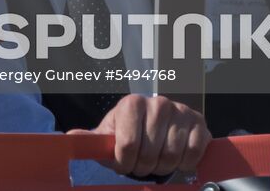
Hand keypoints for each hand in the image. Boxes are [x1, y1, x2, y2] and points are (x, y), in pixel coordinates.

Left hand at [71, 94, 209, 176]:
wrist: (155, 130)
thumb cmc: (128, 135)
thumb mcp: (108, 137)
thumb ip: (90, 139)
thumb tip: (69, 138)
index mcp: (131, 104)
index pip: (128, 145)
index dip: (125, 162)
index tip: (124, 163)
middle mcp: (157, 102)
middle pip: (150, 153)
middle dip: (143, 166)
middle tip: (141, 163)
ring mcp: (180, 111)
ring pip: (172, 156)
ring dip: (163, 167)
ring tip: (156, 160)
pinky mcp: (200, 122)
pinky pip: (193, 153)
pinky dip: (185, 164)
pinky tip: (176, 157)